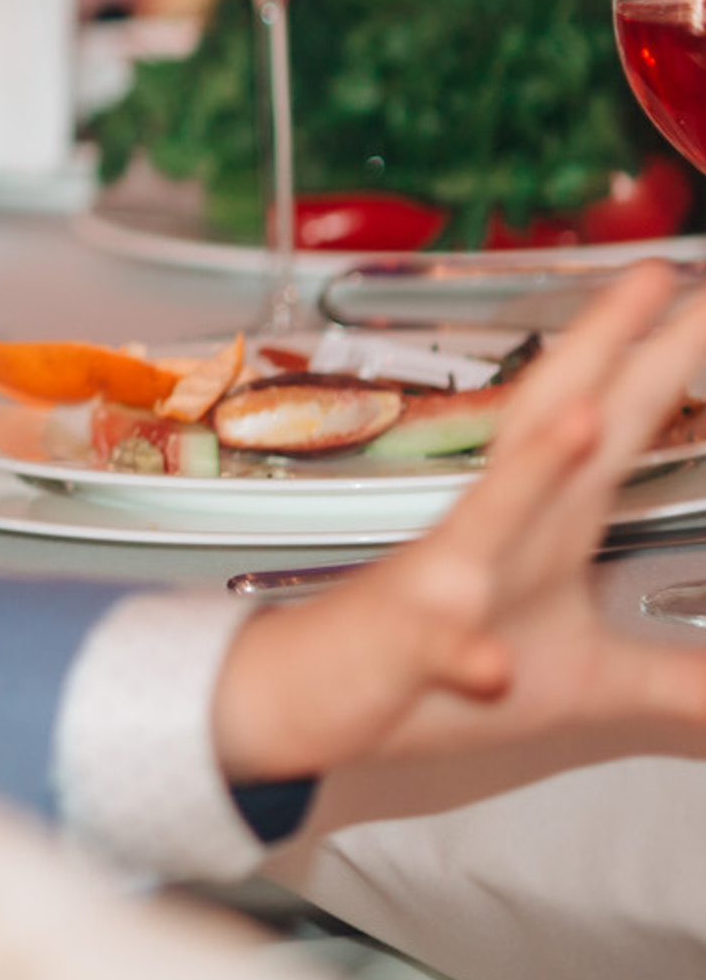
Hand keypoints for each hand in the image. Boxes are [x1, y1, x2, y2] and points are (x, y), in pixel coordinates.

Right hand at [213, 260, 705, 783]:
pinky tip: (490, 658)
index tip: (693, 287)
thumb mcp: (590, 684)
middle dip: (606, 353)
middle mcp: (499, 532)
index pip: (614, 423)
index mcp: (549, 525)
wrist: (312, 700)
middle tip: (655, 279)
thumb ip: (681, 678)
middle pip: (554, 424)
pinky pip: (439, 650)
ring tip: (585, 416)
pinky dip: (462, 649)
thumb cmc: (439, 680)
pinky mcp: (411, 652)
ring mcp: (450, 584)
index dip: (660, 356)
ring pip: (489, 519)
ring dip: (532, 468)